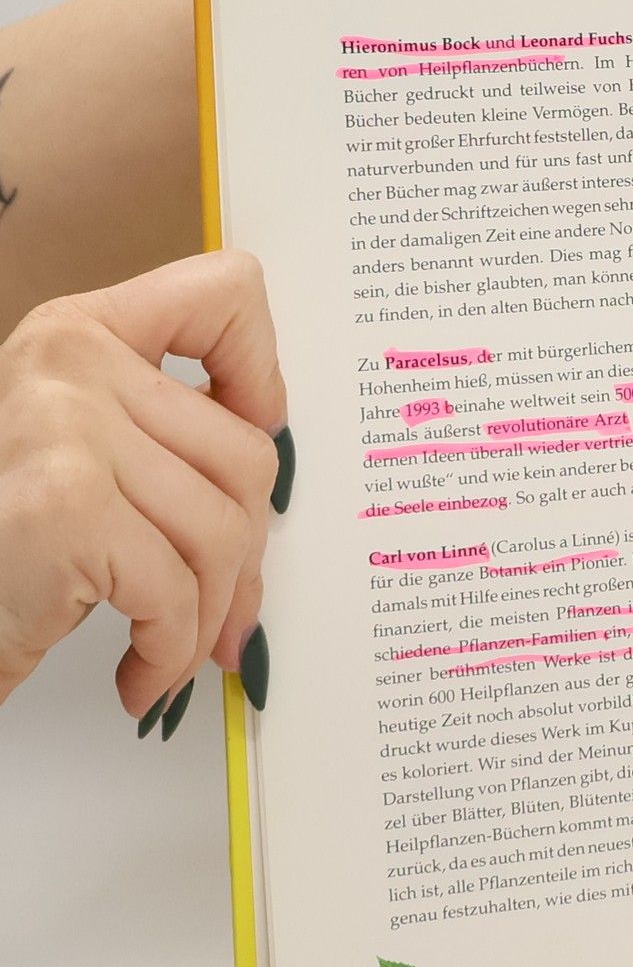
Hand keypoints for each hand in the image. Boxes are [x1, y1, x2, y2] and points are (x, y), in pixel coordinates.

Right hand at [0, 252, 288, 727]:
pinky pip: (175, 590)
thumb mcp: (84, 456)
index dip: (262, 368)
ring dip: (207, 615)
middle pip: (248, 455)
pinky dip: (168, 650)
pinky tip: (140, 672)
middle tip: (223, 610)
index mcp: (83, 332)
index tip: (259, 424)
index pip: (224, 294)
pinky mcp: (64, 506)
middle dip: (246, 555)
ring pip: (223, 530)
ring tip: (172, 648)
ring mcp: (67, 427)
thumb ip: (171, 445)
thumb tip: (272, 503)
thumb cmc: (4, 540)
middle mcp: (72, 362)